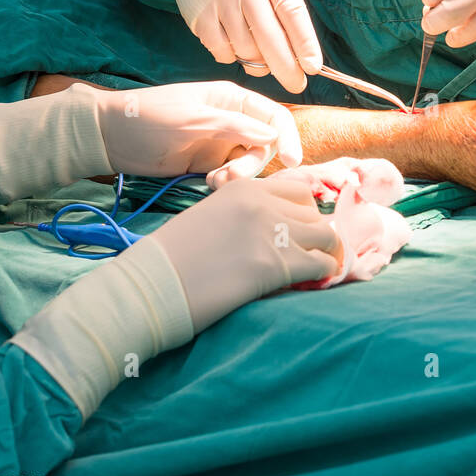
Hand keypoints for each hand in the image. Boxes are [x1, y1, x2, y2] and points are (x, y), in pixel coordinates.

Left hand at [96, 80, 302, 185]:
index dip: (289, 136)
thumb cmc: (150, 118)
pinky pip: (231, 175)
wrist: (110, 137)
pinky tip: (209, 184)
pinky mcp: (207, 164)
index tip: (292, 161)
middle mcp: (233, 120)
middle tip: (229, 178)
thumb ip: (235, 126)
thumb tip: (274, 135)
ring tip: (214, 182)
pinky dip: (227, 182)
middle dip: (254, 163)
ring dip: (239, 176)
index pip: (274, 115)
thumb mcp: (194, 119)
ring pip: (249, 163)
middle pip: (266, 144)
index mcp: (232, 99)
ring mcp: (220, 143)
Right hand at [148, 0, 322, 91]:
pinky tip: (236, 45)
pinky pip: (222, 52)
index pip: (292, 12)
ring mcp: (219, 2)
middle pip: (269, 39)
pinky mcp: (199, 17)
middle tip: (297, 84)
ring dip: (258, 62)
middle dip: (286, 69)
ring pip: (246, 50)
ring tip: (262, 56)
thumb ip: (285, 5)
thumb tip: (299, 53)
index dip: (305, 43)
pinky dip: (232, 57)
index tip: (314, 67)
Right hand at [151, 171, 344, 330]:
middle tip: (310, 254)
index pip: (297, 190)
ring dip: (327, 253)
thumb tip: (269, 230)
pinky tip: (313, 284)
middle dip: (316, 233)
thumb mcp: (207, 217)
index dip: (304, 212)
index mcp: (243, 188)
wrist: (148, 286)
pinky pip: (320, 264)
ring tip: (319, 270)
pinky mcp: (274, 266)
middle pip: (314, 212)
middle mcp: (262, 203)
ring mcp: (271, 232)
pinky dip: (323, 274)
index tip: (301, 232)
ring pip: (326, 235)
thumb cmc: (169, 259)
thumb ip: (240, 214)